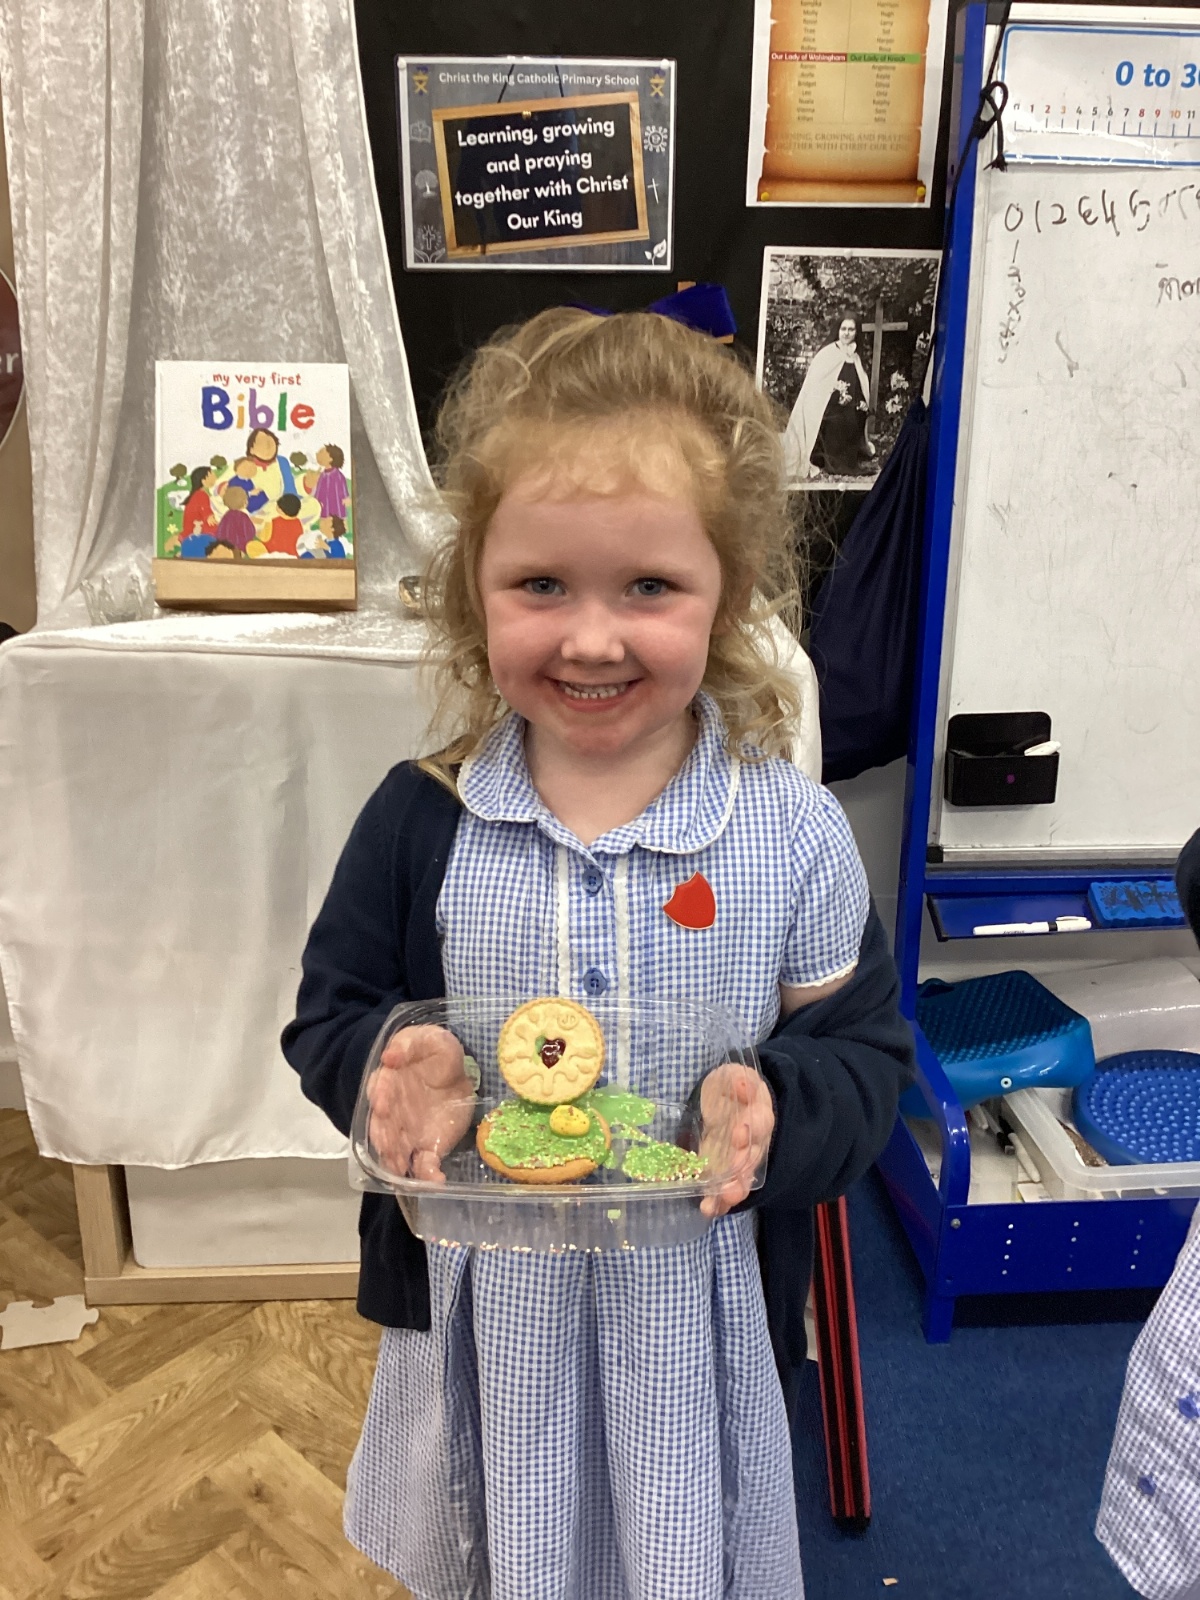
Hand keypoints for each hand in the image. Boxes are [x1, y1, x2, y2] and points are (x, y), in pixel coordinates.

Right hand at [366, 1025, 474, 1182]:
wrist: (453, 1072)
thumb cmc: (433, 1053)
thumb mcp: (425, 1040)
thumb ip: (407, 1045)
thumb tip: (390, 1056)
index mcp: (389, 1081)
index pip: (380, 1089)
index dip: (381, 1097)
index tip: (382, 1104)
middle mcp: (392, 1111)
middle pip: (383, 1126)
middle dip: (384, 1137)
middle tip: (389, 1146)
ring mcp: (408, 1131)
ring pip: (396, 1149)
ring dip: (397, 1160)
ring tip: (402, 1170)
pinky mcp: (428, 1145)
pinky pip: (424, 1162)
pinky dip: (428, 1174)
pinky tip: (435, 1181)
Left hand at [698, 1064, 774, 1218]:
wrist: (727, 1102)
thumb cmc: (730, 1088)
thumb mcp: (734, 1076)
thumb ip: (739, 1081)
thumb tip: (742, 1086)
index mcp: (758, 1114)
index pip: (760, 1122)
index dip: (752, 1127)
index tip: (740, 1130)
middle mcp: (754, 1142)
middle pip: (753, 1157)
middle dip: (743, 1167)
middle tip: (732, 1174)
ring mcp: (739, 1160)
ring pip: (743, 1178)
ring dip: (734, 1190)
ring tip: (722, 1199)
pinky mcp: (722, 1171)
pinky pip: (724, 1190)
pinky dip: (718, 1202)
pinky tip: (708, 1209)